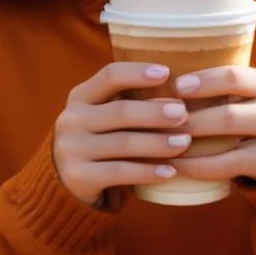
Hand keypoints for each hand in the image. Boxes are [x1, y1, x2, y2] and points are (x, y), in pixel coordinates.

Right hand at [53, 62, 193, 207]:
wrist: (71, 182)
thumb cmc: (103, 139)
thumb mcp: (107, 115)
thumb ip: (131, 101)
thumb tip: (182, 91)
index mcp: (80, 96)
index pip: (110, 75)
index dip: (138, 73)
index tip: (166, 72)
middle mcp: (71, 119)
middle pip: (120, 111)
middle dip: (155, 112)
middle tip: (184, 114)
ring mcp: (71, 149)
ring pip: (123, 143)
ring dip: (158, 143)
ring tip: (184, 142)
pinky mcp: (77, 177)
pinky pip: (120, 172)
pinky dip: (148, 172)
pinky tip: (171, 172)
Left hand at [167, 66, 255, 185]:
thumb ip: (229, 86)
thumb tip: (169, 76)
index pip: (235, 76)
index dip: (204, 81)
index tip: (176, 86)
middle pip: (228, 112)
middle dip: (190, 117)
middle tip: (159, 120)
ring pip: (227, 139)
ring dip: (190, 140)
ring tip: (161, 141)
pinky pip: (226, 166)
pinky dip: (198, 166)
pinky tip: (177, 165)